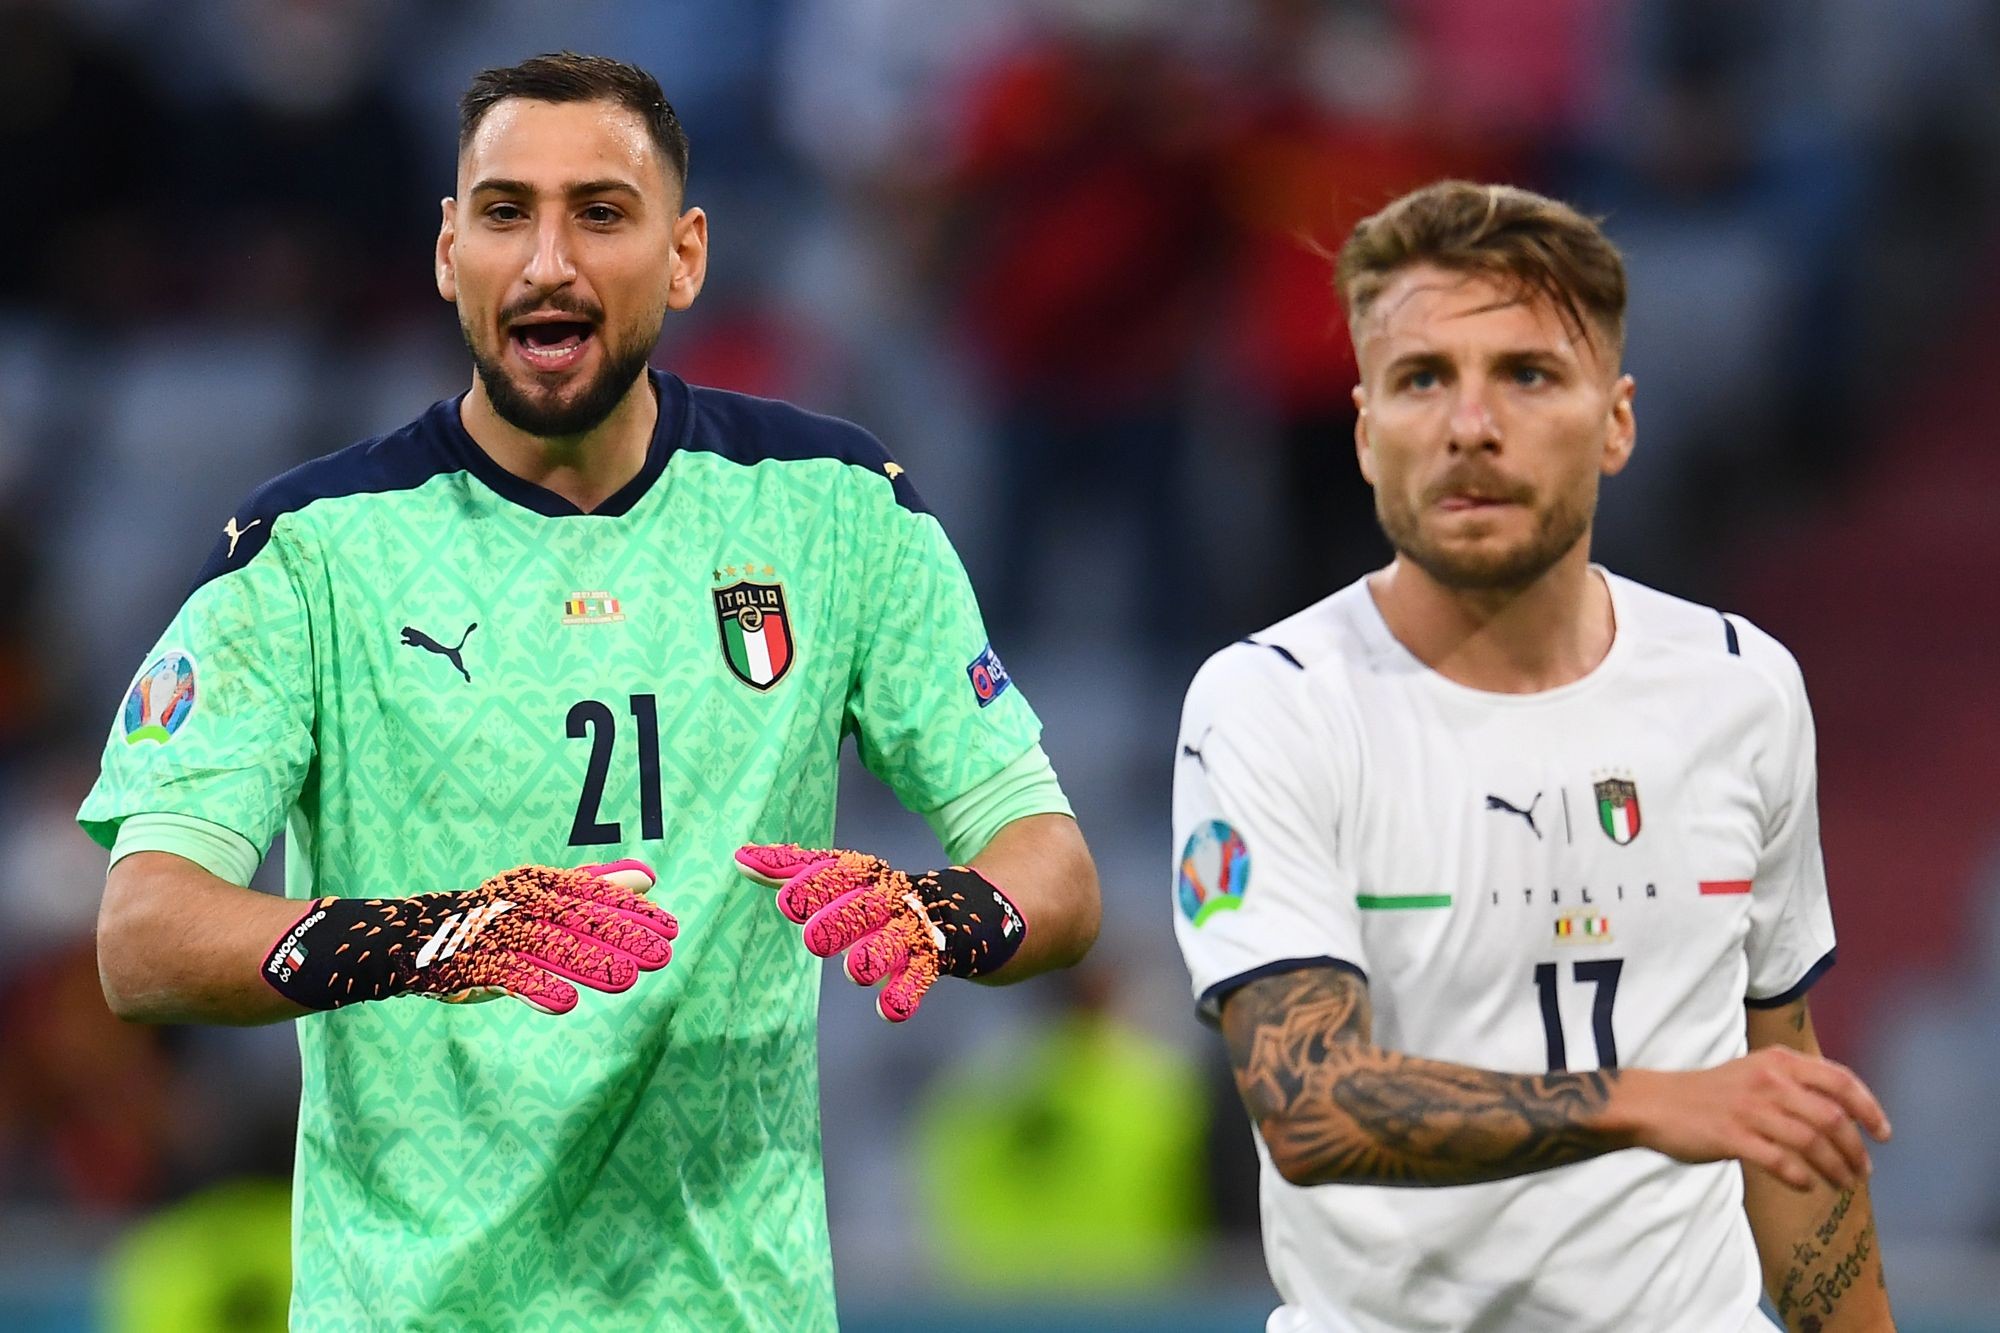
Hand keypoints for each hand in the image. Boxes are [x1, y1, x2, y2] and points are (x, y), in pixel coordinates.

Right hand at [262, 859, 676, 1014]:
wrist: (372, 945)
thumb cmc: (464, 930)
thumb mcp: (525, 910)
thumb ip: (583, 893)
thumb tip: (645, 876)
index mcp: (520, 889)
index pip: (580, 893)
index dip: (625, 907)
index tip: (669, 922)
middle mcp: (500, 904)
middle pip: (567, 917)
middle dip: (616, 934)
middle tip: (665, 950)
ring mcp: (475, 934)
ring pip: (537, 947)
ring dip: (583, 962)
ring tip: (628, 980)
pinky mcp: (452, 965)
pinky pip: (497, 976)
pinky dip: (531, 987)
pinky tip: (565, 1003)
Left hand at [735, 844, 1025, 1021]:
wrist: (976, 911)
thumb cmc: (887, 899)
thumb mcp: (845, 880)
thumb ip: (793, 869)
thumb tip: (737, 857)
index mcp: (868, 877)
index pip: (842, 874)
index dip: (817, 886)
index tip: (786, 902)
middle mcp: (892, 899)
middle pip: (867, 908)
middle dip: (842, 922)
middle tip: (813, 939)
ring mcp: (918, 929)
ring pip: (896, 943)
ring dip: (877, 957)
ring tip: (858, 972)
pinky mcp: (942, 958)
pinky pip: (923, 977)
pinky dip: (907, 994)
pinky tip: (890, 1012)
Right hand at [1610, 1047, 1891, 1191]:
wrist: (1656, 1103)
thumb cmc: (1712, 1093)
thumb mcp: (1755, 1072)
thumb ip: (1795, 1083)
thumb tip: (1844, 1112)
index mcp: (1778, 1061)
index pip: (1840, 1080)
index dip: (1869, 1108)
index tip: (1884, 1134)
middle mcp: (1768, 1080)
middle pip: (1831, 1117)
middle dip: (1856, 1148)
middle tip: (1864, 1170)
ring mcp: (1749, 1108)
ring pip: (1811, 1142)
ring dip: (1835, 1168)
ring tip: (1843, 1184)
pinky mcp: (1731, 1135)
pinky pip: (1779, 1161)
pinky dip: (1800, 1177)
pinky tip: (1807, 1186)